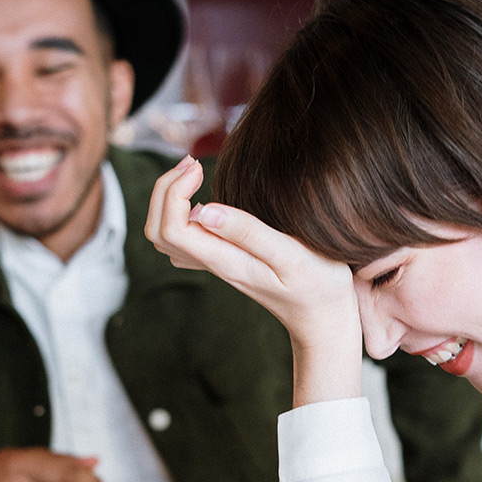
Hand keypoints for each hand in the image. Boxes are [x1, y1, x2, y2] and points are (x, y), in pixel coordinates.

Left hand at [144, 156, 362, 404]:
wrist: (323, 317)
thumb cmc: (318, 284)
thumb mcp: (291, 254)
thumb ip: (249, 233)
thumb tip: (204, 210)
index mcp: (226, 260)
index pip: (172, 228)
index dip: (174, 192)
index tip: (200, 168)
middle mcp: (214, 264)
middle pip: (157, 231)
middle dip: (164, 190)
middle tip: (192, 163)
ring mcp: (217, 264)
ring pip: (165, 236)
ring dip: (168, 199)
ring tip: (194, 172)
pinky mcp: (225, 261)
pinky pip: (183, 240)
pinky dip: (179, 213)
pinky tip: (201, 196)